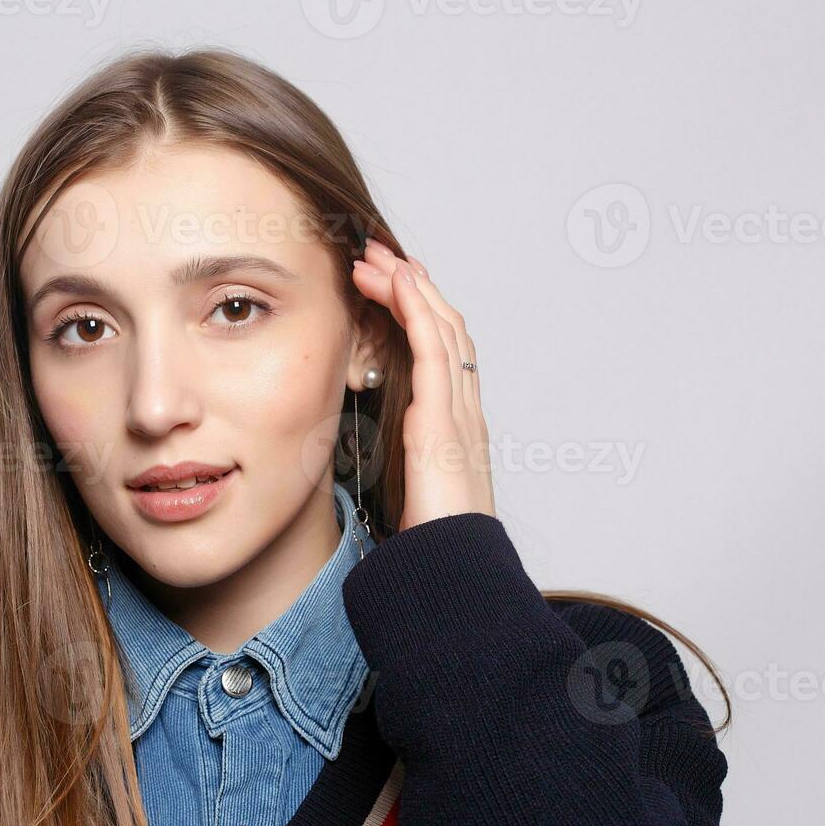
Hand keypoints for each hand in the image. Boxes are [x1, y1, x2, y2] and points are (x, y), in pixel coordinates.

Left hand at [351, 240, 494, 531]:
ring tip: (375, 257)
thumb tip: (361, 450)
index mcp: (453, 425)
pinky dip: (417, 307)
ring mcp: (459, 409)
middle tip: (378, 255)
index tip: (387, 286)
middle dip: (411, 287)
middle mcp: (463, 409)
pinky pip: (434, 348)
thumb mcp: (405, 492)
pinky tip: (398, 281)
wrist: (451, 570)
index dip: (417, 313)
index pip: (439, 352)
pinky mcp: (444, 417)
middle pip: (443, 327)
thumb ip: (393, 463)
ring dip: (408, 286)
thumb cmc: (430, 543)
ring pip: (441, 326)